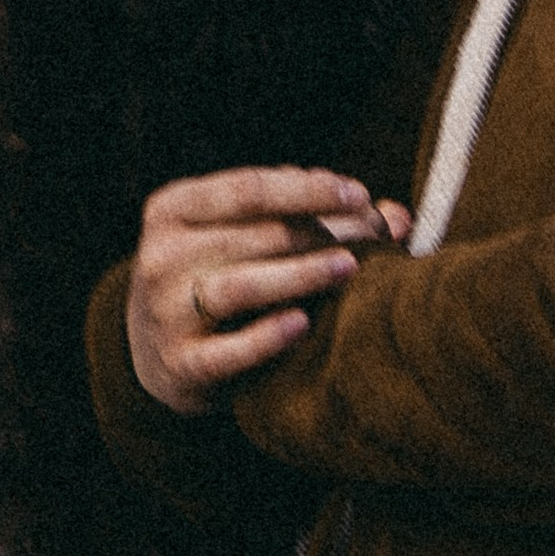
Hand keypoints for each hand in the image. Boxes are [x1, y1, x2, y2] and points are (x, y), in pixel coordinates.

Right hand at [127, 168, 412, 415]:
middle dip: (323, 233)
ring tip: (348, 267)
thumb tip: (397, 217)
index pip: (248, 190)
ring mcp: (165, 313)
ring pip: (240, 286)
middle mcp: (161, 257)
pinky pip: (228, 351)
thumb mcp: (243, 234)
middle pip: (256, 236)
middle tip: (376, 237)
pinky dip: (266, 337)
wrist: (158, 352)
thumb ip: (310, 214)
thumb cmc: (219, 273)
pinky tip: (304, 324)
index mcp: (173, 209)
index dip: (307, 191)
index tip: (359, 195)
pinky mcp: (179, 365)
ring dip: (300, 274)